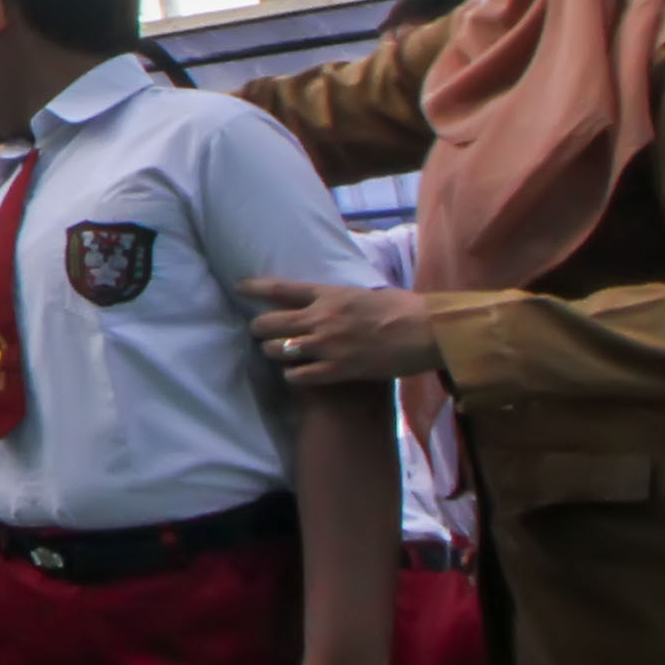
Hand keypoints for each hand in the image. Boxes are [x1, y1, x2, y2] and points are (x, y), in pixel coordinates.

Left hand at [241, 277, 438, 387]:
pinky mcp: (337, 370)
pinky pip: (297, 376)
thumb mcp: (365, 293)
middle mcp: (321, 318)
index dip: (254, 288)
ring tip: (279, 354)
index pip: (281, 288)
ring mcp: (326, 345)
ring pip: (276, 350)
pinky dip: (292, 376)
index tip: (238, 287)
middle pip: (268, 323)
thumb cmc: (403, 309)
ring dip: (273, 352)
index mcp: (329, 295)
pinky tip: (298, 375)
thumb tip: (328, 301)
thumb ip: (340, 298)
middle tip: (262, 333)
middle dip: (259, 328)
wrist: (426, 331)